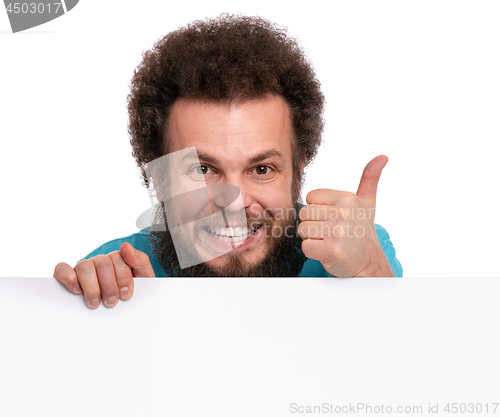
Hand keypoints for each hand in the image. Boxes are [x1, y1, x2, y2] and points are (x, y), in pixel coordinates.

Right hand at [53, 242, 155, 308]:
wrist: (124, 310)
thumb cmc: (130, 294)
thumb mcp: (143, 279)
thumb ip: (140, 261)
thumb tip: (126, 246)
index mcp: (118, 260)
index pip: (119, 258)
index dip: (123, 277)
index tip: (126, 294)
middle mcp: (100, 262)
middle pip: (102, 263)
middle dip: (109, 285)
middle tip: (112, 302)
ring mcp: (83, 268)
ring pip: (84, 266)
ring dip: (92, 287)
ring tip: (96, 303)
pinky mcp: (67, 276)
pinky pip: (61, 269)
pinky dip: (68, 278)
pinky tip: (77, 290)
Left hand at [298, 155, 392, 276]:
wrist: (370, 264)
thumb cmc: (363, 232)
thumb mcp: (367, 203)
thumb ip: (370, 178)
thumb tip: (382, 156)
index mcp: (347, 198)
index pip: (311, 197)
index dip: (317, 210)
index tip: (331, 219)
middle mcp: (343, 213)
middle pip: (304, 214)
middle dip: (313, 225)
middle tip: (330, 233)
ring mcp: (338, 232)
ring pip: (303, 230)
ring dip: (312, 239)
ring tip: (328, 241)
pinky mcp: (332, 250)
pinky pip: (306, 247)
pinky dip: (313, 252)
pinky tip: (326, 252)